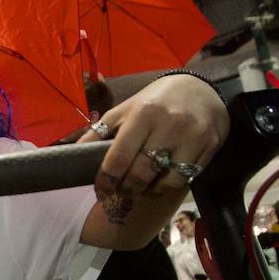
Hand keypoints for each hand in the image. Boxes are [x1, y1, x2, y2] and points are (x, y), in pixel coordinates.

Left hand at [79, 74, 227, 200]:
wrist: (200, 88)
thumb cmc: (155, 101)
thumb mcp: (125, 109)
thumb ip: (99, 130)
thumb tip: (69, 149)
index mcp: (142, 113)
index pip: (118, 157)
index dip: (106, 180)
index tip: (101, 191)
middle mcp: (168, 125)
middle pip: (141, 173)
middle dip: (126, 188)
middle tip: (120, 190)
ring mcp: (192, 137)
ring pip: (165, 180)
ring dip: (148, 190)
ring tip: (140, 186)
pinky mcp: (210, 146)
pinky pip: (185, 178)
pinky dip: (168, 186)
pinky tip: (160, 181)